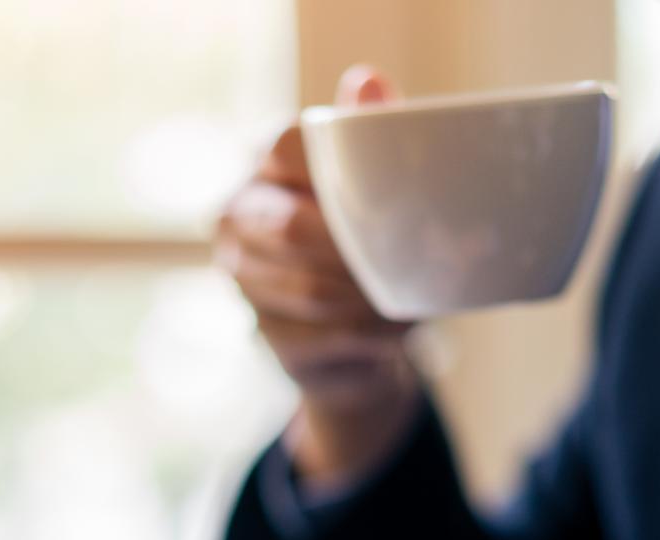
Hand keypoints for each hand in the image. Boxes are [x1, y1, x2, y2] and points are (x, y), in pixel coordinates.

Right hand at [216, 64, 423, 487]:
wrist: (358, 337)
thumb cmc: (369, 241)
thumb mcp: (380, 184)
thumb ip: (374, 134)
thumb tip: (368, 81)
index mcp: (264, 166)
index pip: (284, 147)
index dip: (340, 170)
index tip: (395, 193)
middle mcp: (238, 217)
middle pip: (290, 226)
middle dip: (358, 245)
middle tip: (421, 251)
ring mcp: (244, 281)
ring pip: (310, 288)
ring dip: (371, 293)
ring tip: (414, 289)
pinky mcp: (267, 338)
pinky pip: (327, 336)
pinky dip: (373, 333)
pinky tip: (397, 326)